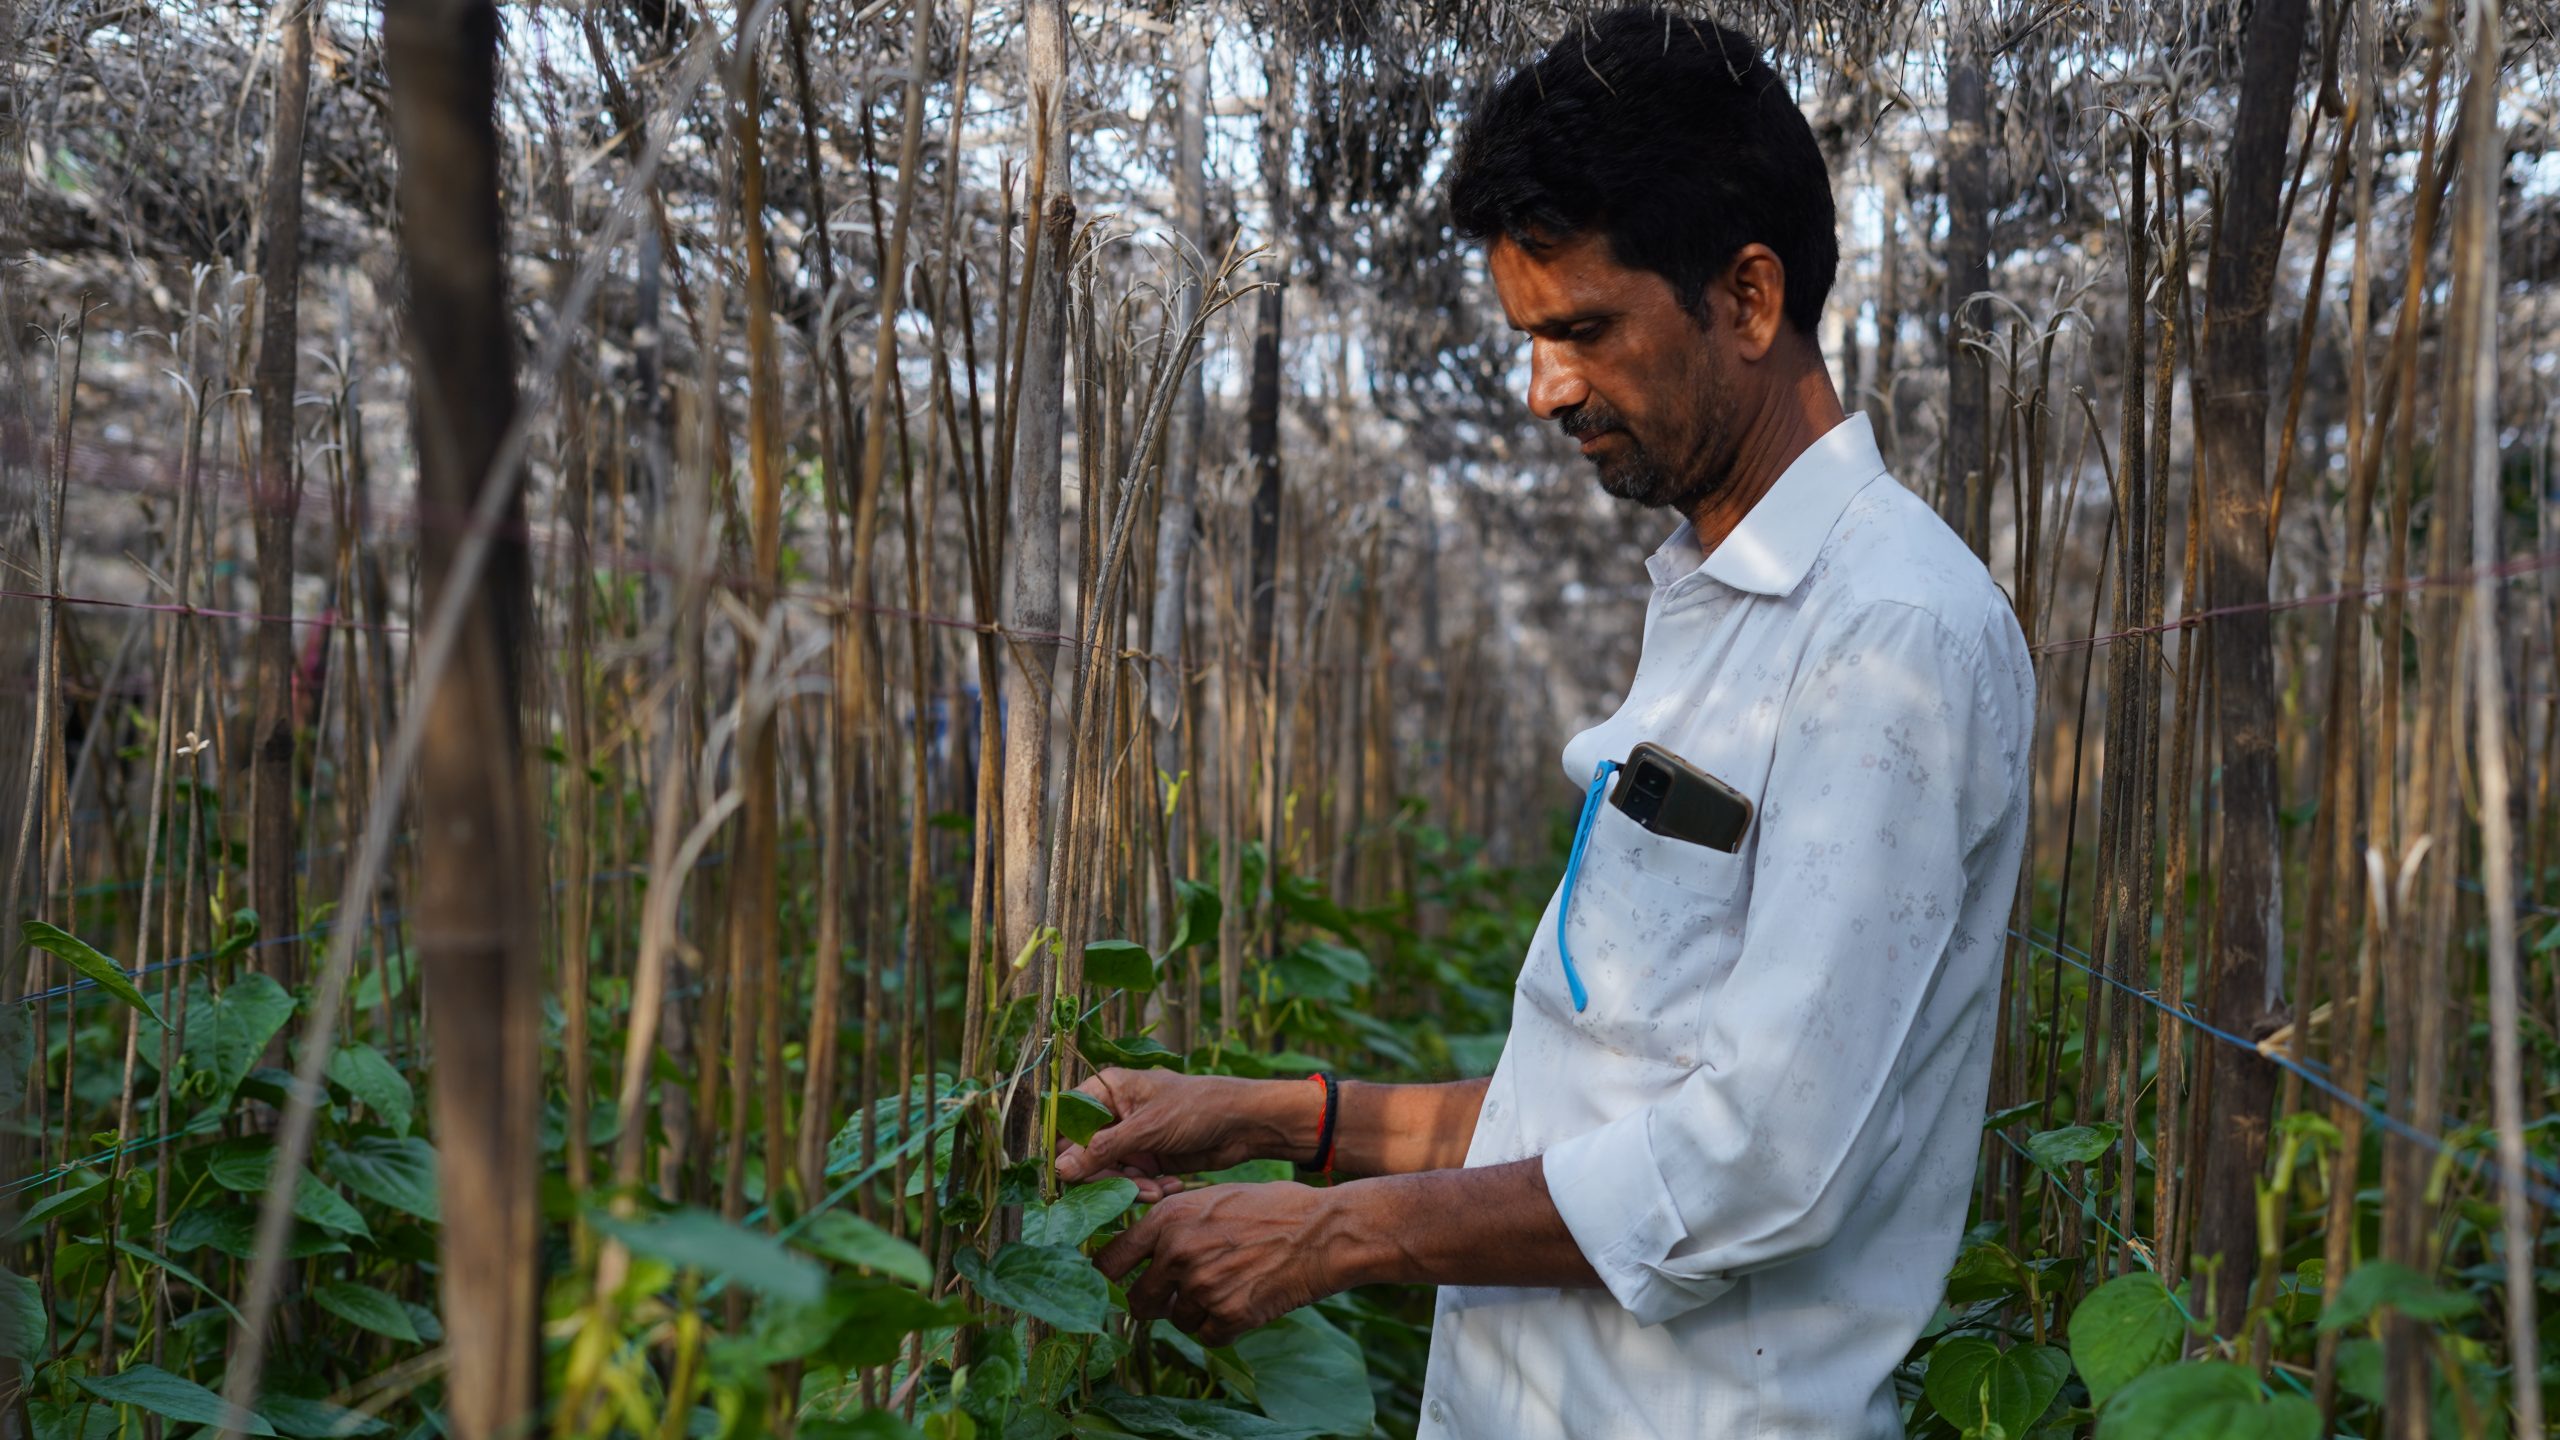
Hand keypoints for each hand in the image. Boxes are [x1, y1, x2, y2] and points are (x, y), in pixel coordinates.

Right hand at [1054, 1068, 1310, 1201]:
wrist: (1245, 1124)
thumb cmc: (1197, 1108)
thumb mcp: (1147, 1129)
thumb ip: (1101, 1150)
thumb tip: (1059, 1169)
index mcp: (1107, 1089)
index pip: (1066, 1119)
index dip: (1063, 1148)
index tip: (1067, 1176)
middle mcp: (1114, 1113)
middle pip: (1083, 1153)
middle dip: (1106, 1175)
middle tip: (1128, 1188)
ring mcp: (1130, 1138)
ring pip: (1108, 1172)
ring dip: (1130, 1186)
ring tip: (1156, 1190)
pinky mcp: (1147, 1160)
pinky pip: (1131, 1182)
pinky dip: (1147, 1189)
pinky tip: (1169, 1187)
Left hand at [1092, 1181, 1347, 1346]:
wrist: (1323, 1231)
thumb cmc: (1273, 1208)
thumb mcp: (1214, 1197)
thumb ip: (1175, 1222)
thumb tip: (1146, 1248)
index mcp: (1168, 1218)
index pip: (1110, 1261)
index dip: (1109, 1278)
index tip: (1117, 1286)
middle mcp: (1177, 1253)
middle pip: (1137, 1301)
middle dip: (1154, 1304)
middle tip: (1174, 1298)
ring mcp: (1202, 1287)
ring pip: (1177, 1320)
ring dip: (1195, 1312)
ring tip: (1228, 1287)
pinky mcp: (1229, 1315)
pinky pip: (1208, 1336)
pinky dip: (1221, 1327)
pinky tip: (1244, 1303)